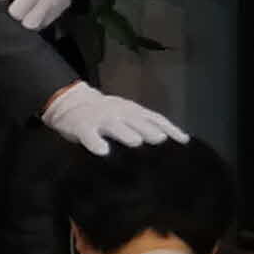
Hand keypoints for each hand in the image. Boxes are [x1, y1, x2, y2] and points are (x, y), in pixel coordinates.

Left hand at [0, 0, 87, 33]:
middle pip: (17, 12)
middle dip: (11, 12)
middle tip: (9, 9)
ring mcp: (50, 0)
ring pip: (30, 23)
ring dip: (22, 22)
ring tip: (19, 17)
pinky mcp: (56, 12)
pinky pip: (40, 27)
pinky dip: (33, 25)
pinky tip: (29, 18)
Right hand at [41, 81, 187, 157]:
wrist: (69, 102)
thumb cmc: (104, 114)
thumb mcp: (126, 114)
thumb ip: (144, 125)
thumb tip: (168, 141)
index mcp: (132, 110)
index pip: (155, 119)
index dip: (170, 128)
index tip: (184, 141)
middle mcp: (118, 113)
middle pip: (136, 121)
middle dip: (149, 130)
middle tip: (161, 140)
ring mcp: (99, 119)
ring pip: (114, 125)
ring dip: (125, 132)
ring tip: (135, 142)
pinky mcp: (81, 127)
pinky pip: (89, 135)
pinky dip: (95, 142)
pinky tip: (102, 151)